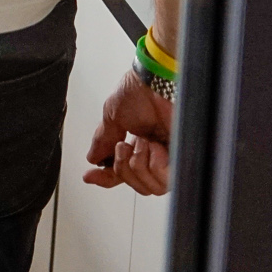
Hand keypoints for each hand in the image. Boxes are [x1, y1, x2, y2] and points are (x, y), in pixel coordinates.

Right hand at [83, 69, 172, 194]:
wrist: (154, 83)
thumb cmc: (138, 91)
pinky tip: (155, 147)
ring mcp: (167, 157)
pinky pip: (166, 180)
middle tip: (123, 146)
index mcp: (135, 144)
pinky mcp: (181, 159)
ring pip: (151, 188)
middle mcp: (152, 153)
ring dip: (139, 164)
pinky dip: (155, 165)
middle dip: (123, 169)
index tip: (90, 176)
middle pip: (137, 186)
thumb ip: (104, 140)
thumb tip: (93, 156)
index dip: (106, 178)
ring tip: (142, 142)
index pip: (121, 172)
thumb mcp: (111, 116)